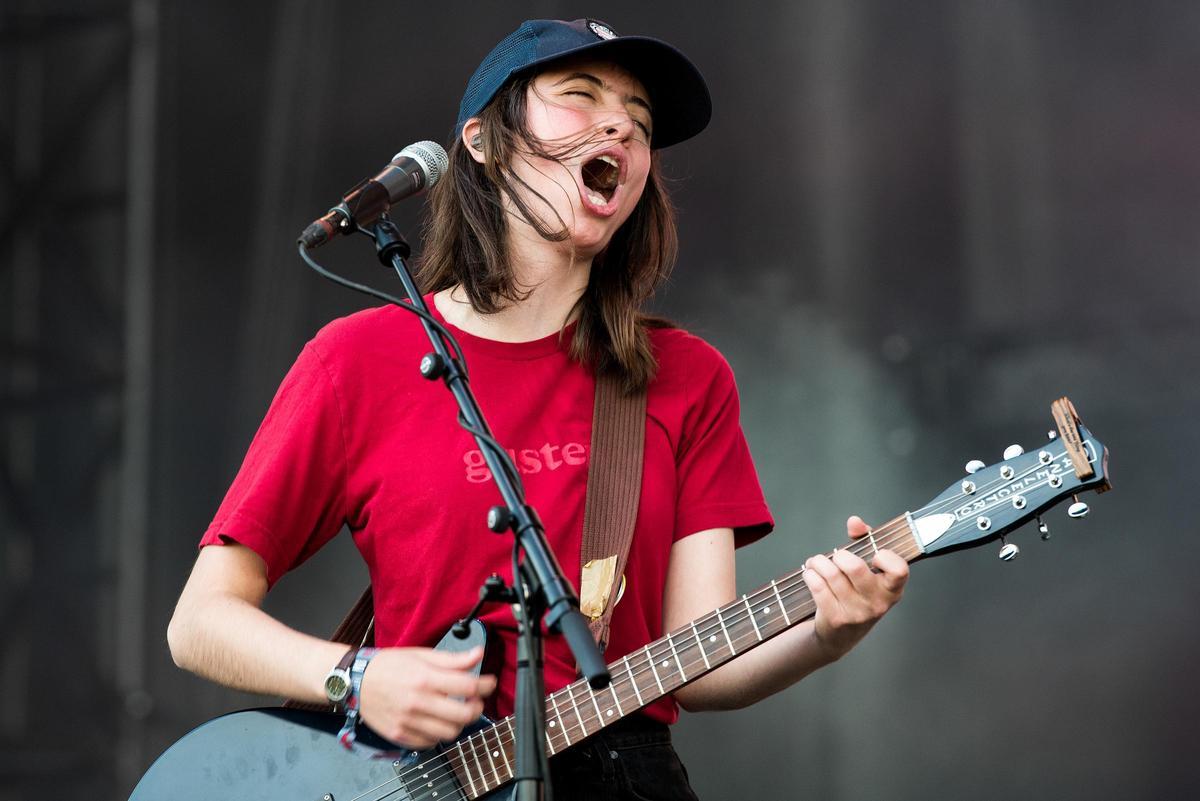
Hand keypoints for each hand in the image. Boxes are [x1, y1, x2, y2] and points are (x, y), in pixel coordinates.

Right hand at [358, 645, 496, 748]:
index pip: (468, 686)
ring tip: (457, 712)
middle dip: (477, 707)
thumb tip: (477, 655)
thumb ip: (451, 659)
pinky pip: (430, 744)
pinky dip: (438, 735)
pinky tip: (436, 722)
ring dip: (459, 724)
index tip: (489, 683)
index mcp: (425, 678)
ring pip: (449, 733)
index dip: (486, 685)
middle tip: (475, 700)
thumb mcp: (421, 654)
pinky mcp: (399, 735)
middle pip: (463, 715)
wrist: (355, 681)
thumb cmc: (388, 666)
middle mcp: (418, 702)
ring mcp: (408, 722)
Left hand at [804, 515, 908, 661]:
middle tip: (836, 558)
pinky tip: (810, 573)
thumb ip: (864, 540)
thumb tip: (855, 522)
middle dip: (839, 556)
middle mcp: (878, 603)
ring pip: (831, 574)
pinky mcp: (836, 619)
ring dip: (818, 562)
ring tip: (817, 562)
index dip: (886, 557)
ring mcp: (857, 613)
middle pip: (855, 567)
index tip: (874, 555)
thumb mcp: (869, 570)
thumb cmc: (857, 594)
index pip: (899, 570)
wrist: (841, 636)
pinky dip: (810, 574)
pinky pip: (817, 586)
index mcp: (892, 589)